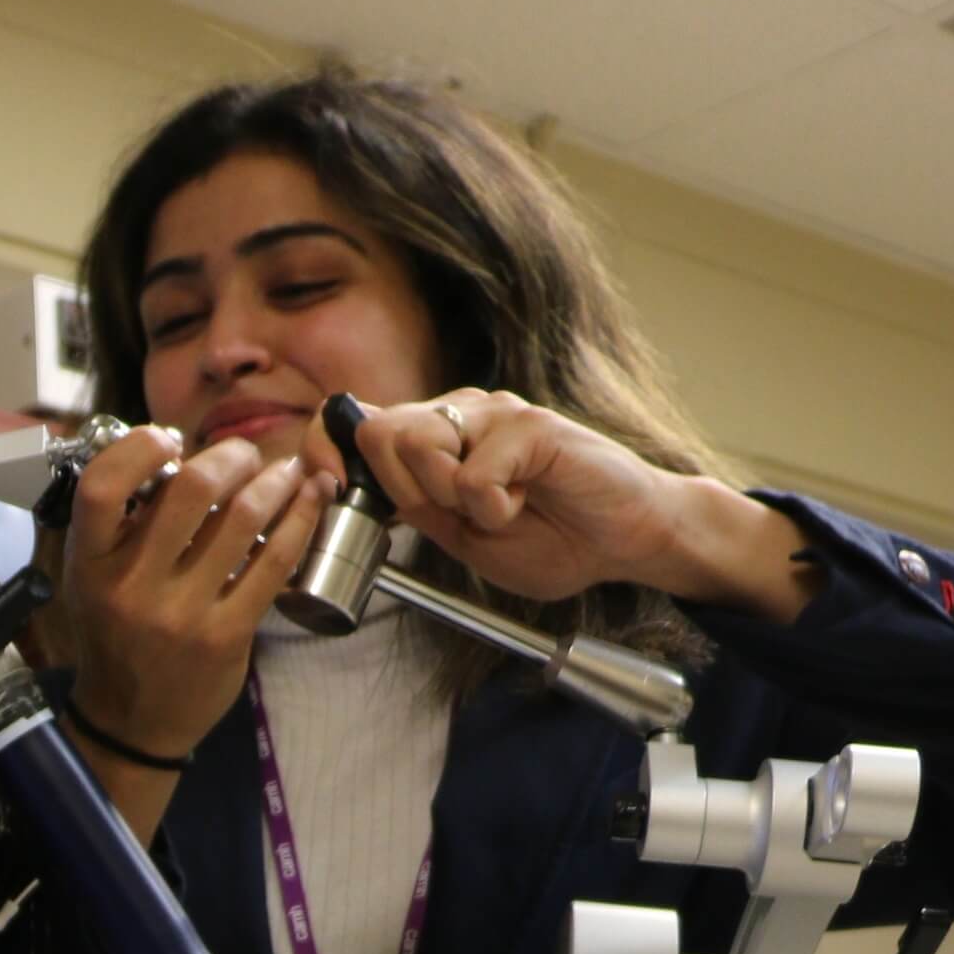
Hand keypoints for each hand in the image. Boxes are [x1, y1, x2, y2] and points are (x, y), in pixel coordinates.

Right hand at [42, 424, 334, 758]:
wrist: (132, 720)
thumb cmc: (116, 636)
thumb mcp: (94, 579)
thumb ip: (123, 525)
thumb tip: (181, 457)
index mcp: (90, 564)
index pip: (102, 485)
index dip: (140, 448)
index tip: (169, 440)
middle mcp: (132, 586)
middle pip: (192, 490)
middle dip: (231, 456)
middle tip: (244, 455)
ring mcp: (182, 613)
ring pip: (243, 519)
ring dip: (276, 481)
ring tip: (286, 472)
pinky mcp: (227, 634)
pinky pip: (274, 562)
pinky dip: (301, 520)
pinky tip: (310, 500)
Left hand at [345, 390, 713, 602]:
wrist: (627, 541)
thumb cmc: (552, 537)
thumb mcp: (460, 536)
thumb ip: (411, 507)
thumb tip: (349, 482)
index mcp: (436, 437)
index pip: (355, 422)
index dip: (326, 450)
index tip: (328, 487)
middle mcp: (460, 412)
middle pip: (379, 433)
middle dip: (403, 491)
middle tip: (456, 515)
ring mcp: (495, 412)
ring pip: (419, 445)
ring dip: (447, 498)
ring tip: (496, 510)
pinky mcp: (530, 424)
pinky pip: (473, 475)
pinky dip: (493, 509)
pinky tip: (525, 504)